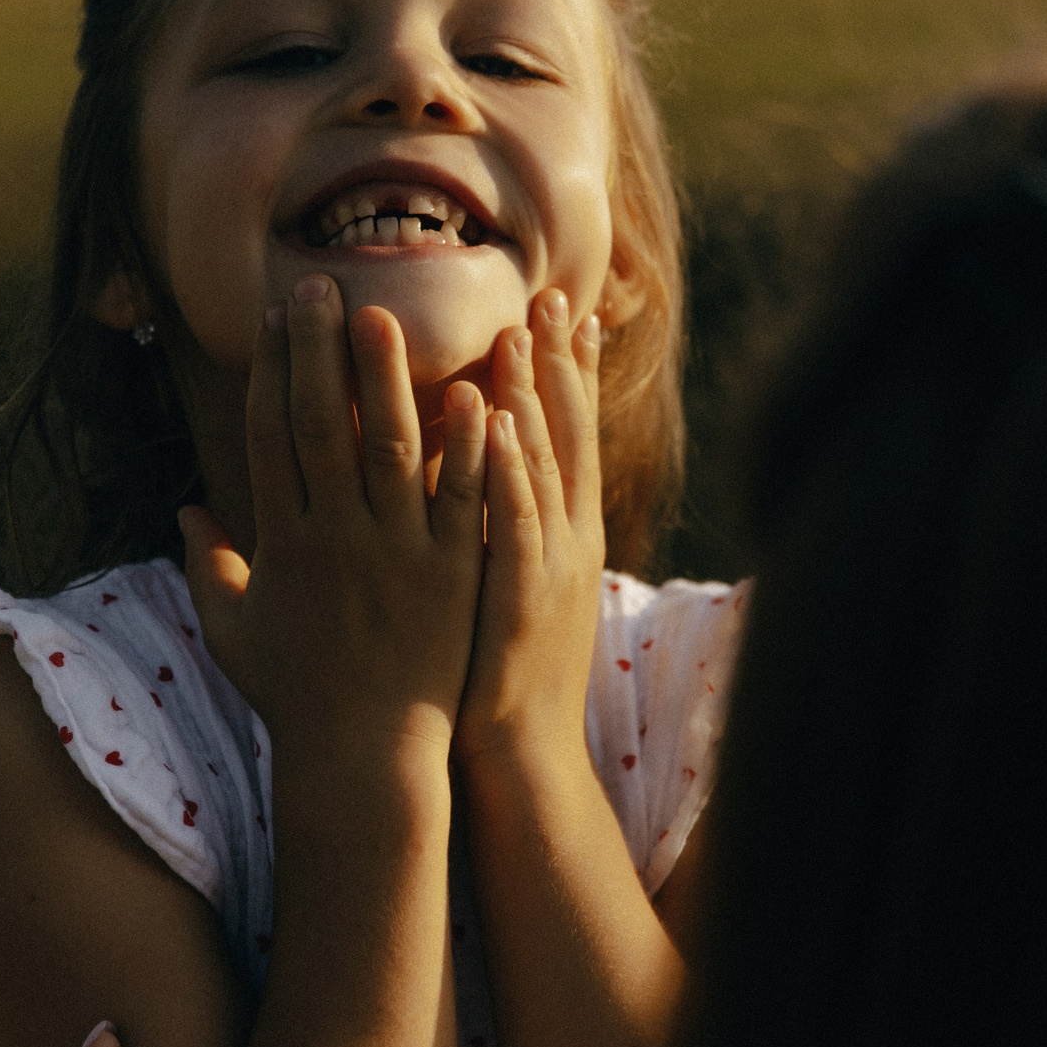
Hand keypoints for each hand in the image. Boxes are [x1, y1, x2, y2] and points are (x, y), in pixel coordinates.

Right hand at [178, 275, 489, 759]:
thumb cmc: (297, 696)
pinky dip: (470, 447)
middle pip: (322, 423)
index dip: (272, 368)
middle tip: (325, 281)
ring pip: (391, 448)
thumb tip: (182, 508)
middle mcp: (334, 538)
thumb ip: (204, 565)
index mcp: (281, 542)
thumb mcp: (235, 630)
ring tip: (388, 312)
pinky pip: (462, 499)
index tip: (277, 313)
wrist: (364, 760)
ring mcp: (396, 555)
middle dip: (320, 348)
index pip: (271, 433)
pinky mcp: (453, 575)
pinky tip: (480, 392)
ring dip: (389, 377)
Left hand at [456, 290, 605, 768]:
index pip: (567, 433)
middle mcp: (565, 537)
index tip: (562, 306)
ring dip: (532, 395)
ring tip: (521, 330)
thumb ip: (500, 526)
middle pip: (565, 433)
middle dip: (558, 361)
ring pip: (541, 464)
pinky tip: (493, 421)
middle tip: (550, 292)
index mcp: (562, 531)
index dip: (567, 370)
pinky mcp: (517, 595)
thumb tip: (478, 473)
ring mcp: (545, 565)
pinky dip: (507, 469)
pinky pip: (513, 520)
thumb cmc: (497, 671)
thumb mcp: (512, 588)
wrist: (520, 753)